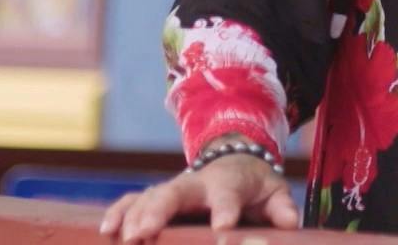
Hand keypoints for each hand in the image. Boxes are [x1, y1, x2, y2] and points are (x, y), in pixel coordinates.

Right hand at [97, 154, 298, 241]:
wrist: (234, 160)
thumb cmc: (254, 185)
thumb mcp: (274, 192)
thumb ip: (282, 208)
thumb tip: (290, 223)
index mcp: (229, 182)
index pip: (227, 195)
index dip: (225, 211)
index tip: (222, 229)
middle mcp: (195, 183)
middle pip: (174, 194)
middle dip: (158, 212)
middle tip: (144, 234)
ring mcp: (172, 188)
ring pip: (148, 197)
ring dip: (134, 216)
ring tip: (126, 238)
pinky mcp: (155, 196)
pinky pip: (132, 200)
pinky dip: (118, 212)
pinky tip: (106, 230)